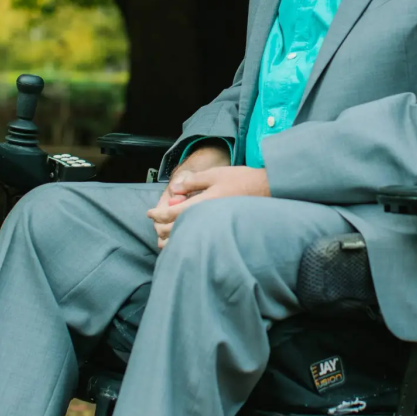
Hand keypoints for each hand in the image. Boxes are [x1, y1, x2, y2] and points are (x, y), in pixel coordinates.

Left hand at [147, 166, 270, 247]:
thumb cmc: (242, 180)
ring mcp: (213, 229)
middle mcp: (206, 220)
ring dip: (172, 238)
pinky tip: (186, 238)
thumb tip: (174, 190)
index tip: (149, 213)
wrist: (267, 191)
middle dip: (161, 228)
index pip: (172, 214)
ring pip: (186, 239)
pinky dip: (188, 240)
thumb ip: (193, 182)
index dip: (157, 214)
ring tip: (165, 236)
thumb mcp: (215, 174)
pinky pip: (199, 240)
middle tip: (155, 224)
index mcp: (202, 204)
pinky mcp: (221, 232)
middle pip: (175, 230)